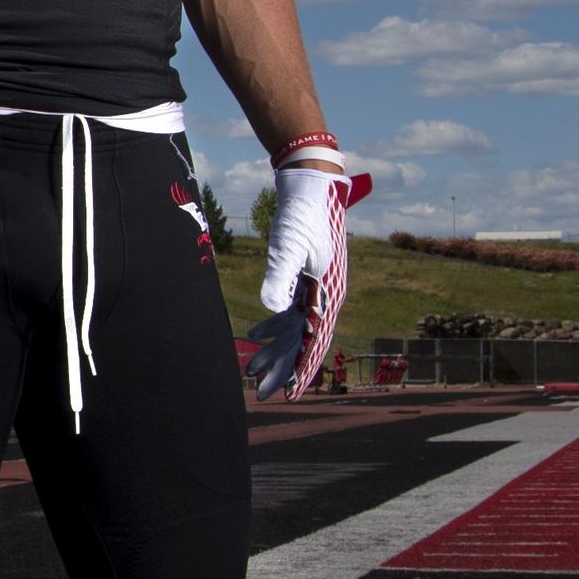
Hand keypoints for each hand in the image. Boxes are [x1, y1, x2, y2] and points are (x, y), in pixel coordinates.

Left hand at [246, 158, 370, 401]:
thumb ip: (279, 278)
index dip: (302, 369)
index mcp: (328, 292)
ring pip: (294, 329)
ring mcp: (316, 288)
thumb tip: (270, 311)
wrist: (310, 184)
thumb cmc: (302, 214)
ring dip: (274, 350)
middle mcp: (325, 295)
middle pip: (303, 341)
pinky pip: (289, 311)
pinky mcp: (304, 279)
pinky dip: (273, 325)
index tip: (290, 394)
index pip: (314, 341)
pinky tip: (253, 335)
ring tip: (251, 370)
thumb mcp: (289, 245)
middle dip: (282, 369)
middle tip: (260, 393)